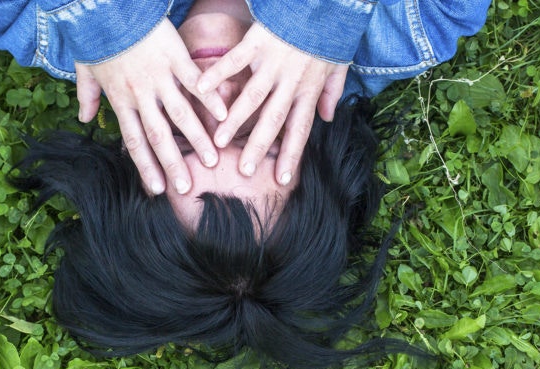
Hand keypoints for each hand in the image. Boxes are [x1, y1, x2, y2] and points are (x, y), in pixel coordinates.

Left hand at [75, 21, 227, 194]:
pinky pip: (194, 82)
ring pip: (180, 113)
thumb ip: (87, 95)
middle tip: (187, 187)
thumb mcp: (85, 69)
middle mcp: (141, 94)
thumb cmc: (96, 37)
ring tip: (213, 158)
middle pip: (159, 135)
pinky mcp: (174, 57)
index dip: (146, 166)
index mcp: (121, 100)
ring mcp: (159, 77)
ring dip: (197, 138)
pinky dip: (210, 98)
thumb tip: (83, 117)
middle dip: (173, 164)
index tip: (158, 188)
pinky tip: (224, 115)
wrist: (107, 7)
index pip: (134, 141)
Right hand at [196, 25, 347, 184]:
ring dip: (235, 120)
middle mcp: (290, 81)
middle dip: (259, 147)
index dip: (292, 155)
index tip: (282, 179)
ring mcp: (273, 62)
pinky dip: (218, 74)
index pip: (300, 129)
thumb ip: (332, 92)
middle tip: (244, 171)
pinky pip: (235, 60)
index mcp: (309, 89)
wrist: (322, 0)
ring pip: (253, 97)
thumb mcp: (339, 64)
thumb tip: (327, 118)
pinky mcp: (258, 42)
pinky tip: (201, 88)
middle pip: (273, 120)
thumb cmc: (328, 32)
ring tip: (219, 141)